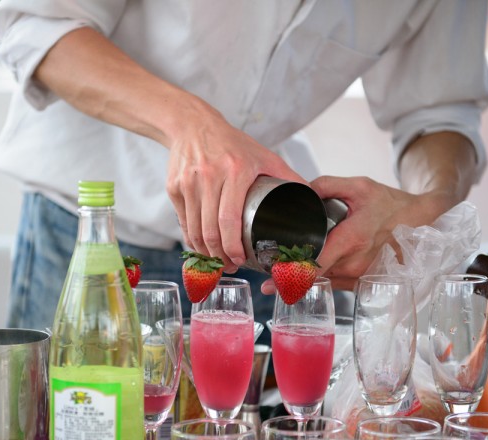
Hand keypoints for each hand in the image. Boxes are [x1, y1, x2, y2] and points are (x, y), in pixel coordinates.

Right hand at [165, 106, 303, 271]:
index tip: (240, 259)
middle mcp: (209, 177)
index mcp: (235, 170)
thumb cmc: (231, 142)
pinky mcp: (174, 188)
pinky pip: (183, 222)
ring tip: (217, 260)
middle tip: (230, 265)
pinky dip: (191, 238)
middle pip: (210, 230)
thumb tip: (313, 198)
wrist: (193, 125)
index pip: (230, 219)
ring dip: (205, 251)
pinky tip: (201, 246)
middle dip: (219, 255)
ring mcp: (188, 183)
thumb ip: (288, 176)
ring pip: (194, 230)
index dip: (233, 246)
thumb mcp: (263, 155)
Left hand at [261, 175, 451, 293]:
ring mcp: (360, 275)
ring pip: (323, 281)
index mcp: (352, 239)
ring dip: (302, 280)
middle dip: (290, 276)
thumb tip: (301, 188)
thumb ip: (327, 185)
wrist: (419, 220)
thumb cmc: (389, 203)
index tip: (272, 275)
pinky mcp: (362, 281)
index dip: (292, 271)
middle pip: (315, 275)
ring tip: (277, 279)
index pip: (317, 263)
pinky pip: (334, 284)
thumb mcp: (359, 186)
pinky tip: (302, 277)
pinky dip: (318, 281)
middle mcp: (355, 263)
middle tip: (266, 277)